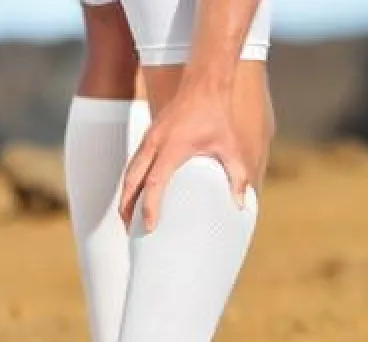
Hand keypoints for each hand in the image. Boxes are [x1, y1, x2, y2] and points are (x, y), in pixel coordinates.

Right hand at [119, 87, 250, 231]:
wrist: (204, 84)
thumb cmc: (217, 115)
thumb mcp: (231, 146)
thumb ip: (237, 176)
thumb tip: (242, 204)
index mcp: (172, 147)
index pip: (153, 183)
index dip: (149, 206)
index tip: (149, 226)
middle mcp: (154, 143)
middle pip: (131, 180)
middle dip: (127, 206)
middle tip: (130, 230)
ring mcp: (149, 138)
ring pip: (129, 172)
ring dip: (125, 195)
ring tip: (128, 218)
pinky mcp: (150, 136)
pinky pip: (134, 162)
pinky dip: (131, 181)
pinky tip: (135, 194)